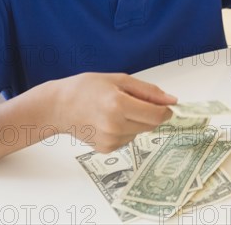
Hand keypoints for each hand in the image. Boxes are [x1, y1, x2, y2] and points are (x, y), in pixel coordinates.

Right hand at [52, 73, 175, 152]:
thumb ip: (148, 91)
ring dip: (137, 122)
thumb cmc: (87, 88)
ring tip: (117, 110)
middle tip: (134, 102)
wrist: (58, 107)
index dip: (166, 110)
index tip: (166, 105)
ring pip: (140, 132)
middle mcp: (114, 125)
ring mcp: (110, 140)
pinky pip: (128, 139)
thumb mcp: (120, 80)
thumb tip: (172, 101)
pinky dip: (126, 130)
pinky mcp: (106, 149)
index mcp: (118, 105)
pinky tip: (109, 121)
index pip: (156, 115)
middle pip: (151, 125)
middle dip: (150, 114)